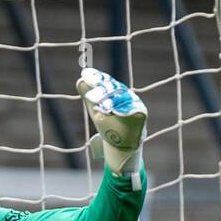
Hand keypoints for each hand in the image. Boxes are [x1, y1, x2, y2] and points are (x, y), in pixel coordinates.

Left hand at [77, 67, 147, 184]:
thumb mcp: (96, 110)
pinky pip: (134, 111)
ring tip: (100, 107)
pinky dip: (125, 111)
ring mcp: (134, 104)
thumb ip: (89, 96)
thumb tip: (79, 81)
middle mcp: (126, 95)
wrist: (122, 145)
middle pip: (114, 89)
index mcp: (116, 92)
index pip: (106, 82)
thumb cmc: (110, 126)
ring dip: (112, 101)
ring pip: (123, 99)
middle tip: (90, 96)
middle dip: (102, 91)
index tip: (85, 75)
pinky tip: (115, 112)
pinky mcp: (141, 114)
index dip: (96, 78)